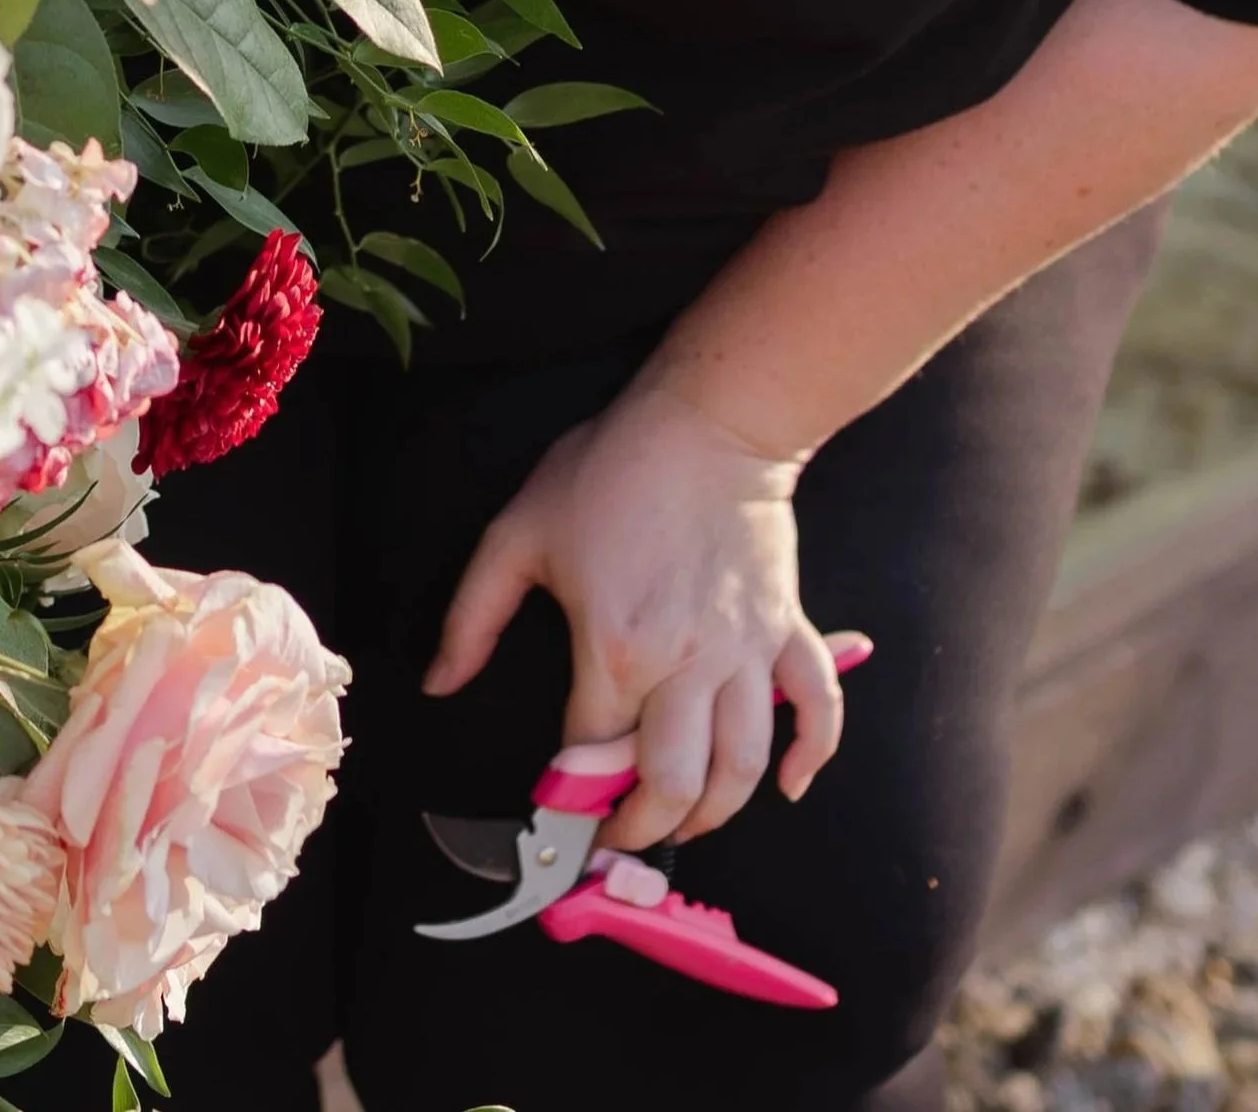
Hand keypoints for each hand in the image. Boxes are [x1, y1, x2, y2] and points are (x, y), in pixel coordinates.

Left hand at [421, 377, 864, 850]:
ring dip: (715, 813)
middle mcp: (687, 661)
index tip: (554, 812)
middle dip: (640, 830)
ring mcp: (745, 649)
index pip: (592, 755)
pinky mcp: (786, 627)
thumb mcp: (519, 530)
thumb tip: (439, 684)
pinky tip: (789, 786)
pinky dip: (812, 755)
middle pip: (673, 784)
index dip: (569, 795)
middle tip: (616, 839)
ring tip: (684, 821)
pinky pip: (818, 706)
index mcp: (616, 645)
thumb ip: (473, 616)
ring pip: (743, 765)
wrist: (708, 419)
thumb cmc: (612, 468)